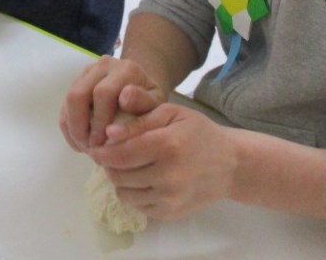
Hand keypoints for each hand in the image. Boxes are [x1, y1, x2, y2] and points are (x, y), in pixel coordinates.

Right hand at [60, 56, 166, 151]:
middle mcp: (103, 65)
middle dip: (80, 126)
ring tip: (85, 148)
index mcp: (124, 69)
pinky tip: (80, 143)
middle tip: (89, 148)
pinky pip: (65, 105)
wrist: (142, 91)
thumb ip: (143, 102)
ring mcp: (88, 72)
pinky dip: (68, 126)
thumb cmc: (150, 103)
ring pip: (68, 100)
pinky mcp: (77, 82)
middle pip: (78, 94)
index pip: (102, 93)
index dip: (99, 121)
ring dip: (73, 128)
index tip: (102, 144)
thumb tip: (125, 97)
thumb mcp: (155, 105)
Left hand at [88, 103, 236, 220]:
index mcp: (168, 145)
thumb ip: (139, 116)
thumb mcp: (171, 113)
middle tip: (111, 155)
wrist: (230, 164)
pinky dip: (133, 193)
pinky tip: (141, 179)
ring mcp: (170, 198)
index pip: (121, 153)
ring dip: (119, 179)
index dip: (102, 151)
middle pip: (119, 174)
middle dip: (109, 164)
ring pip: (124, 192)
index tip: (95, 147)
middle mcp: (169, 175)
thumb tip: (109, 130)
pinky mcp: (171, 213)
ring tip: (126, 166)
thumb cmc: (198, 132)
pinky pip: (138, 206)